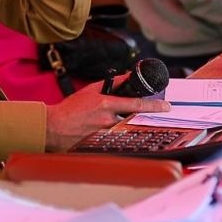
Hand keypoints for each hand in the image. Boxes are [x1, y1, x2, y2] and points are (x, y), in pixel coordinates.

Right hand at [43, 82, 169, 150]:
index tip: (166, 107)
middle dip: (138, 116)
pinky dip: (115, 134)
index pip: (136, 104)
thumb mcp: (90, 90)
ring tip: (108, 123)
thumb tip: (126, 76)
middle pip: (133, 118)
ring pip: (125, 129)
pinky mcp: (102, 144)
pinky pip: (115, 138)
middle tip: (140, 115)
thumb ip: (111, 84)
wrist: (54, 127)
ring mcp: (105, 134)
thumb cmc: (70, 109)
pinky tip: (103, 133)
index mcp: (106, 104)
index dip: (154, 106)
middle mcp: (108, 120)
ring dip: (123, 125)